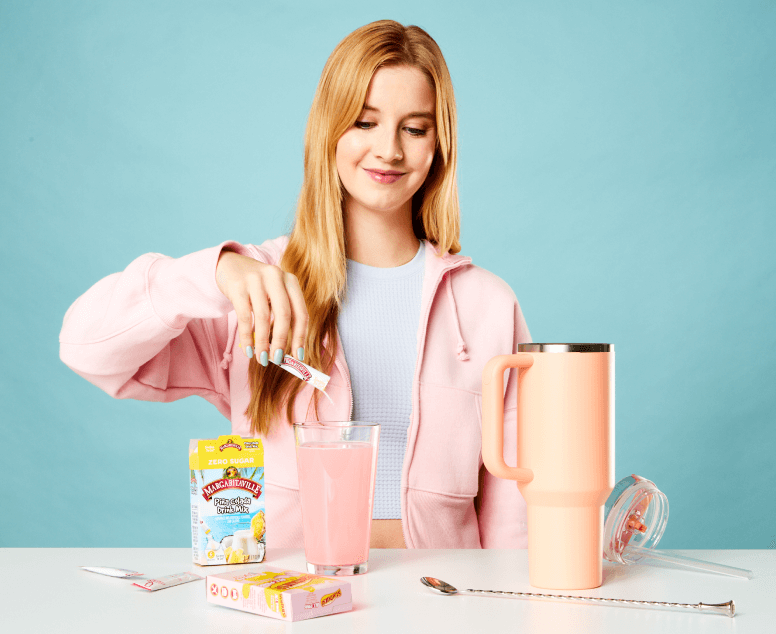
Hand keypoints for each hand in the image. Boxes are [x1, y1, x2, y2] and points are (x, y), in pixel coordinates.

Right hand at [216, 250, 307, 365]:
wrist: (230, 266)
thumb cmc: (258, 288)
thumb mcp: (274, 295)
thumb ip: (280, 317)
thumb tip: (284, 351)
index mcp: (291, 281)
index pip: (301, 312)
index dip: (301, 336)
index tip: (299, 356)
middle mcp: (276, 277)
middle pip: (284, 314)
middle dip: (282, 341)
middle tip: (278, 360)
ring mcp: (256, 279)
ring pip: (263, 317)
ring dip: (263, 342)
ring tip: (261, 358)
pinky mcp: (238, 286)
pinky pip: (245, 317)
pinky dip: (247, 337)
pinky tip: (248, 350)